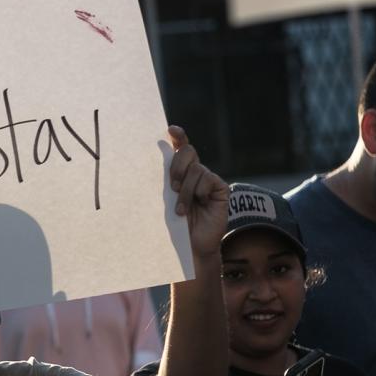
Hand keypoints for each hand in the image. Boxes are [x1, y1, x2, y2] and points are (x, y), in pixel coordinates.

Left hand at [167, 126, 229, 256]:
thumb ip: (166, 180)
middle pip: (187, 151)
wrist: (190, 245)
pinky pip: (208, 179)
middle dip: (177, 167)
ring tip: (181, 210)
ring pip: (196, 169)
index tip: (171, 129)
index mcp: (180, 172)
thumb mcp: (166, 199)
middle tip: (172, 187)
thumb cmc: (174, 223)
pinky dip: (199, 193)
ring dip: (185, 190)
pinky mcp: (220, 188)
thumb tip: (155, 158)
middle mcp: (196, 172)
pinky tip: (199, 206)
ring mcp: (209, 179)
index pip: (180, 147)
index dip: (178, 135)